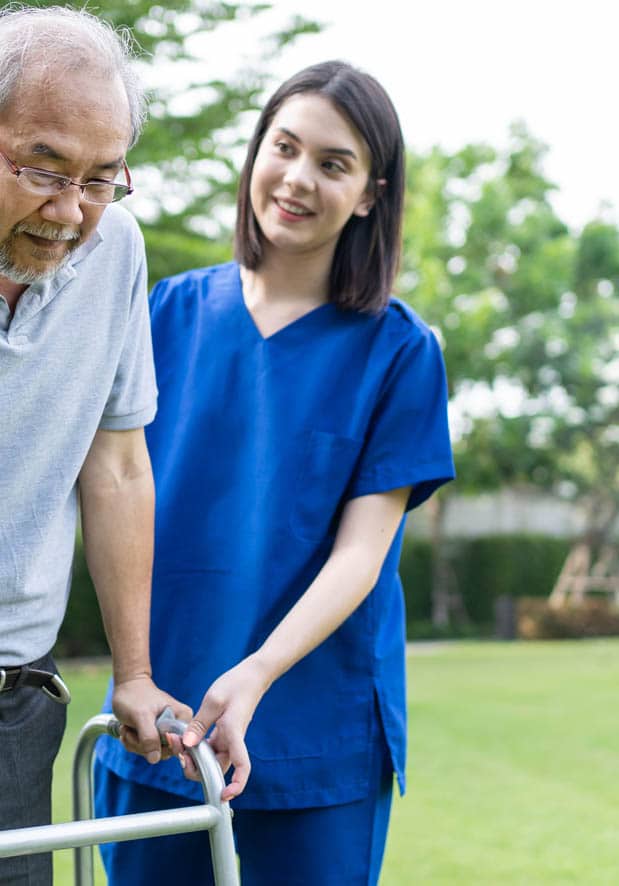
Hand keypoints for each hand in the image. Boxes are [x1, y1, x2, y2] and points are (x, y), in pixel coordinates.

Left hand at [112, 675, 192, 763]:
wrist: (126, 687)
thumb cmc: (135, 696)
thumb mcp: (141, 716)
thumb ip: (149, 736)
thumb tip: (155, 758)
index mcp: (183, 718)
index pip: (181, 745)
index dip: (164, 746)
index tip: (148, 734)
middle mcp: (177, 726)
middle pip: (165, 752)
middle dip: (143, 745)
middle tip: (133, 730)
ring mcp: (166, 732)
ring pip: (153, 753)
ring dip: (135, 743)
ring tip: (128, 727)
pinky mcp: (154, 736)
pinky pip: (145, 750)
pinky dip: (132, 742)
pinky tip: (128, 729)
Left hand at [170, 655, 270, 800]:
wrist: (251, 676)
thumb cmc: (236, 685)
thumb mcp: (213, 700)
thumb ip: (199, 723)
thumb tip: (187, 745)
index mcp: (234, 733)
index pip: (242, 765)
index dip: (236, 784)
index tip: (225, 795)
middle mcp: (233, 740)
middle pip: (217, 768)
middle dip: (197, 769)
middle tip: (179, 755)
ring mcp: (229, 738)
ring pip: (211, 759)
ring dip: (193, 758)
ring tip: (177, 743)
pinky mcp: (224, 734)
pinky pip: (209, 749)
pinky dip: (196, 747)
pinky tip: (184, 738)